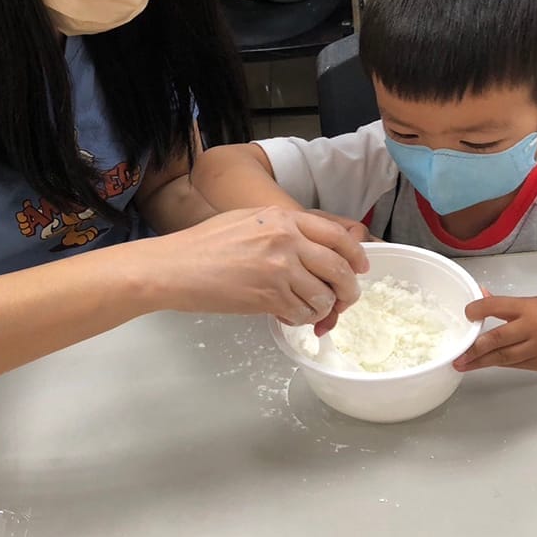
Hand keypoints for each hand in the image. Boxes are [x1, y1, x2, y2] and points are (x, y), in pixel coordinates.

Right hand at [147, 206, 367, 325]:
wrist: (176, 267)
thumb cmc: (204, 244)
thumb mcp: (249, 220)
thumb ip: (283, 229)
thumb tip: (313, 250)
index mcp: (283, 217)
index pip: (338, 236)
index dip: (356, 255)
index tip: (360, 268)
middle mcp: (287, 239)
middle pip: (340, 268)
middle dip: (349, 290)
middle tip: (345, 299)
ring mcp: (279, 268)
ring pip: (324, 296)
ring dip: (322, 308)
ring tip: (307, 309)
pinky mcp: (269, 296)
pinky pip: (302, 313)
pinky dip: (301, 319)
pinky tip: (287, 314)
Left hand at [453, 296, 536, 371]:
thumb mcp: (533, 302)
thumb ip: (506, 305)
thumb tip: (481, 296)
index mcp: (530, 308)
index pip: (497, 306)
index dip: (478, 310)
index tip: (466, 314)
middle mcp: (533, 328)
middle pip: (497, 339)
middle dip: (474, 349)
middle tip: (457, 356)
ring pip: (504, 357)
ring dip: (481, 362)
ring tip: (463, 365)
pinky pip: (516, 365)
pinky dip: (500, 364)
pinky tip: (486, 364)